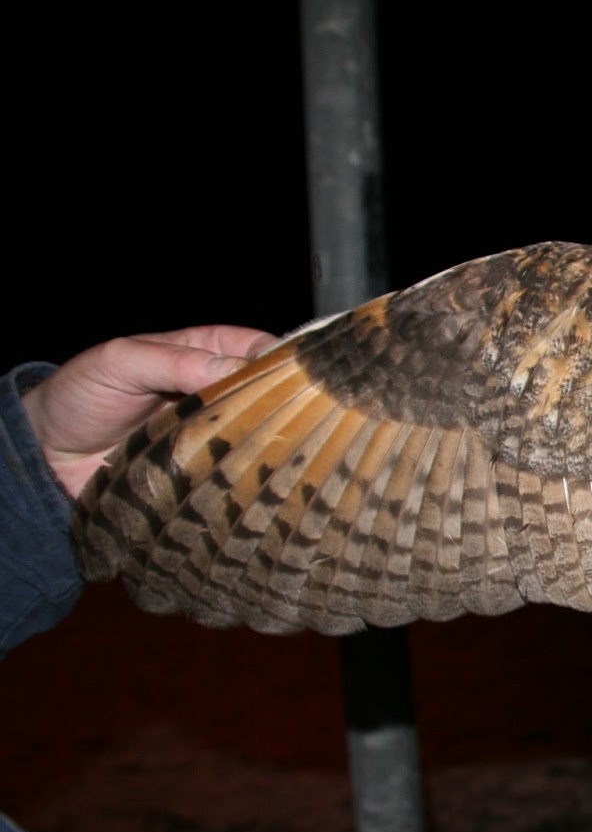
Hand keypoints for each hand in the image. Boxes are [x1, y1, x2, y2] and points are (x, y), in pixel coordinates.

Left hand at [22, 326, 278, 497]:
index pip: (268, 349)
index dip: (289, 363)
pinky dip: (250, 478)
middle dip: (291, 410)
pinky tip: (259, 482)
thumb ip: (175, 360)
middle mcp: (223, 391)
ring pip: (264, 437)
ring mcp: (219, 433)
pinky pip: (240, 473)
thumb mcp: (120, 362)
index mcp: (211, 351)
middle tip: (300, 426)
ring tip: (282, 459)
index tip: (301, 383)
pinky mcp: (210, 471)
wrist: (49, 454)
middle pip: (276, 396)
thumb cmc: (82, 394)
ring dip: (272, 448)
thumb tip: (237, 368)